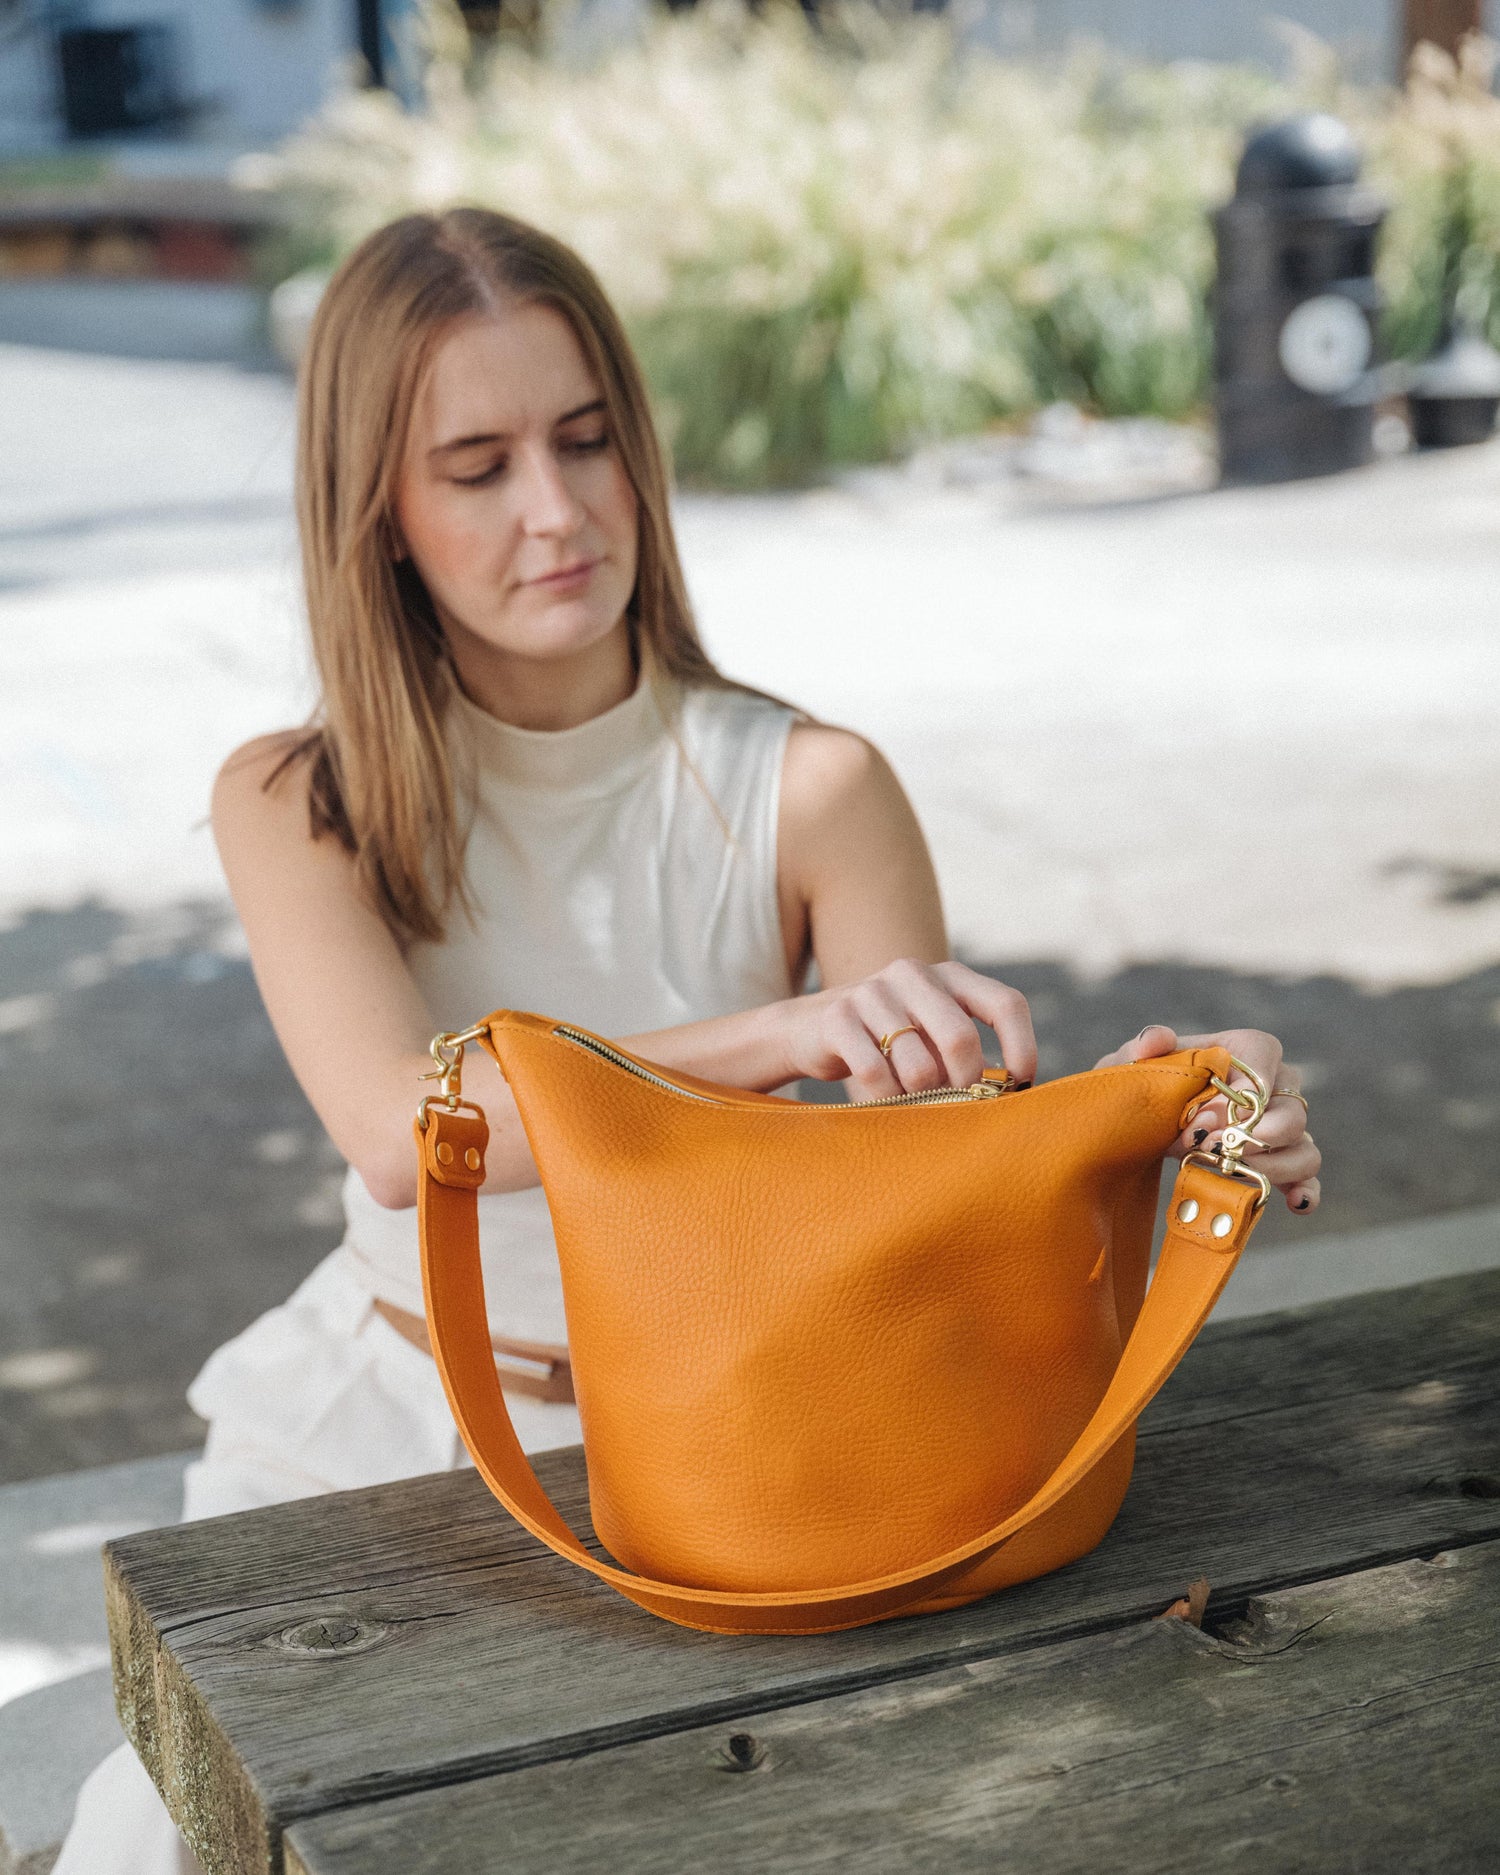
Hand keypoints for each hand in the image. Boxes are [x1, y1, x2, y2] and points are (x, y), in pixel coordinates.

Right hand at [787, 959, 1035, 1103]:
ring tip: (911, 1099)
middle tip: (958, 1105)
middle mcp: (914, 973)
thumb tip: (1012, 1097)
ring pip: (918, 1066)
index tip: (1019, 1085)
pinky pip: (875, 1074)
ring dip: (919, 1097)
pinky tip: (882, 1099)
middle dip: (964, 1083)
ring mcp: (873, 991)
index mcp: (950, 975)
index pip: (1005, 1003)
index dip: (1022, 1047)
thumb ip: (969, 1056)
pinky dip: (885, 1098)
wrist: (810, 1028)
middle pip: (960, 1037)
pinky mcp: (838, 1015)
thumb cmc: (890, 1042)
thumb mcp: (933, 1037)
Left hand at [1094, 1025, 1320, 1214]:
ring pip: (1303, 1146)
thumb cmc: (1145, 1087)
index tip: (1217, 1110)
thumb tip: (1155, 1041)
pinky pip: (1306, 1179)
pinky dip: (1306, 1191)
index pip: (1263, 1053)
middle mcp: (1270, 1088)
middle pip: (1291, 1108)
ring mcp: (1278, 1130)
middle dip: (1259, 1131)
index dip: (1248, 1083)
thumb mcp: (1133, 1063)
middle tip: (1220, 1145)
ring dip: (1276, 1164)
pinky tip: (1295, 1202)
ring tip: (1237, 1171)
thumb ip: (1145, 1045)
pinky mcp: (1276, 1165)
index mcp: (1239, 1052)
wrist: (1142, 1128)